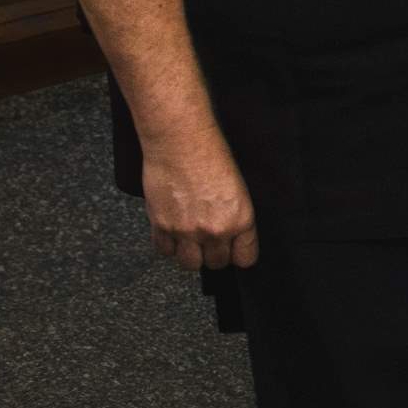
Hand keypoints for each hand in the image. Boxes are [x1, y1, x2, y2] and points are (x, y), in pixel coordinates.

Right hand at [138, 130, 256, 270]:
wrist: (181, 143)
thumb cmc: (211, 157)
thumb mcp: (238, 191)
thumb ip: (235, 218)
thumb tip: (231, 236)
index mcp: (241, 220)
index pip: (245, 258)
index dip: (238, 256)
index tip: (234, 252)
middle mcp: (216, 230)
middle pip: (216, 263)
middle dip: (214, 255)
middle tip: (209, 243)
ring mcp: (187, 231)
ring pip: (190, 264)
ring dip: (190, 255)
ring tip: (190, 241)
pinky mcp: (162, 226)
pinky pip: (164, 251)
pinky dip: (167, 245)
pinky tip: (171, 233)